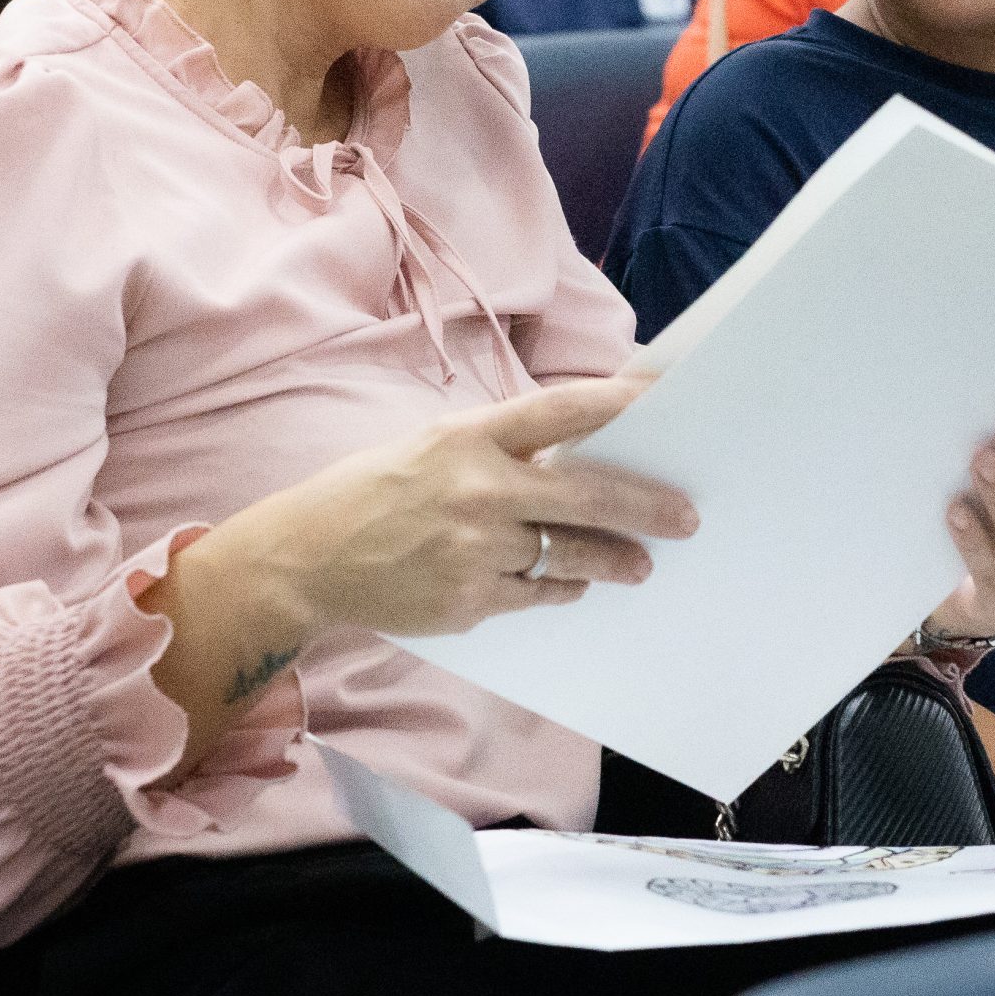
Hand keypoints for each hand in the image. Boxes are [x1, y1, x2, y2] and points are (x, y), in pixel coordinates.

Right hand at [237, 375, 697, 640]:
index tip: (663, 394)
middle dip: (645, 506)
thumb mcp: (434, 445)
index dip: (615, 401)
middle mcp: (477, 491)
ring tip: (641, 563)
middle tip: (686, 516)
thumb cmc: (377, 491)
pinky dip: (563, 584)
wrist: (308, 558)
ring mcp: (476, 550)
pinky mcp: (471, 601)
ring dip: (615, 558)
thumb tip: (579, 454)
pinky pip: (540, 592)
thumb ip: (501, 448)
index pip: (557, 411)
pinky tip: (575, 580)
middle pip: (585, 494)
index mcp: (466, 437)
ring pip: (571, 553)